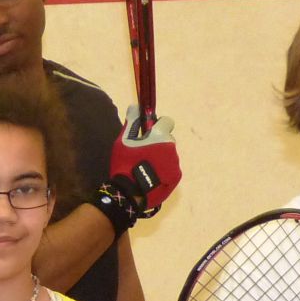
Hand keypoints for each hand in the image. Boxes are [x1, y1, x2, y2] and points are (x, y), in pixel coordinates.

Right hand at [92, 113, 181, 232]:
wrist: (129, 194)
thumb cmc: (125, 164)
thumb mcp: (123, 141)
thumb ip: (132, 122)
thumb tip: (134, 106)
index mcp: (161, 136)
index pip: (167, 121)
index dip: (159, 125)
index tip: (149, 133)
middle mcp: (172, 148)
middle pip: (168, 140)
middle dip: (158, 144)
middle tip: (143, 154)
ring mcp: (175, 164)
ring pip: (170, 155)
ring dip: (161, 158)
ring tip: (146, 169)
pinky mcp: (176, 178)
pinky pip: (171, 169)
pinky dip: (164, 171)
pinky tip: (151, 178)